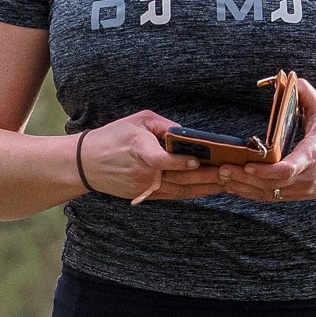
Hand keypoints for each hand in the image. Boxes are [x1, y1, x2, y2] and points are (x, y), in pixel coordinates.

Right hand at [77, 109, 213, 203]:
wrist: (86, 163)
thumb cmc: (113, 136)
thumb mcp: (137, 121)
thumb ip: (163, 125)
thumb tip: (186, 133)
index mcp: (138, 150)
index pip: (160, 160)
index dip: (179, 163)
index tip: (197, 161)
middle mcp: (142, 172)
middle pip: (178, 178)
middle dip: (205, 176)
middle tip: (229, 172)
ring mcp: (144, 187)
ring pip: (180, 190)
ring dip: (204, 187)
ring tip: (226, 181)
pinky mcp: (146, 195)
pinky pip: (174, 196)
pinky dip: (193, 193)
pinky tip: (209, 188)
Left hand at [216, 79, 315, 202]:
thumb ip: (307, 95)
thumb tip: (292, 78)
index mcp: (313, 156)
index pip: (290, 169)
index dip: (268, 170)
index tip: (249, 164)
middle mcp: (306, 177)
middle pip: (271, 184)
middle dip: (245, 178)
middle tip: (222, 169)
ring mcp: (300, 190)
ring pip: (267, 194)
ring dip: (242, 186)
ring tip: (221, 176)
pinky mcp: (295, 196)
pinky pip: (268, 197)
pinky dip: (249, 191)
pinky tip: (231, 184)